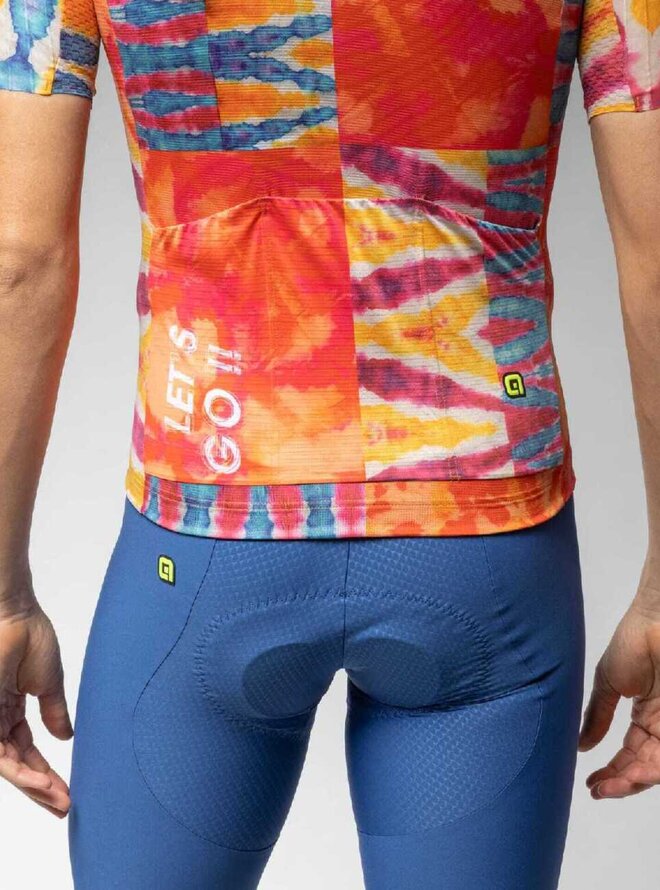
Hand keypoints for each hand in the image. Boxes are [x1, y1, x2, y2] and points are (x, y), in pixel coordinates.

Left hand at [0, 597, 72, 816]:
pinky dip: (20, 772)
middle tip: (64, 805)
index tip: (67, 790)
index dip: (46, 772)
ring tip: (58, 799)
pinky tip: (41, 782)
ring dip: (33, 786)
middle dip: (41, 788)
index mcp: (11, 709)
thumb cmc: (30, 636)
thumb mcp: (49, 682)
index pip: (27, 751)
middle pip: (17, 764)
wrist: (13, 616)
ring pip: (8, 766)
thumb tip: (65, 736)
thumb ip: (55, 711)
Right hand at [579, 590, 659, 799]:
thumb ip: (597, 715)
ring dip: (633, 782)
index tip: (591, 784)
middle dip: (622, 783)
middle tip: (599, 790)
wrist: (656, 621)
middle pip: (643, 767)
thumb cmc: (633, 642)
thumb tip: (581, 745)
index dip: (612, 773)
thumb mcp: (608, 682)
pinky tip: (631, 775)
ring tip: (611, 787)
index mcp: (644, 718)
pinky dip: (651, 771)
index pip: (629, 755)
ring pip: (657, 767)